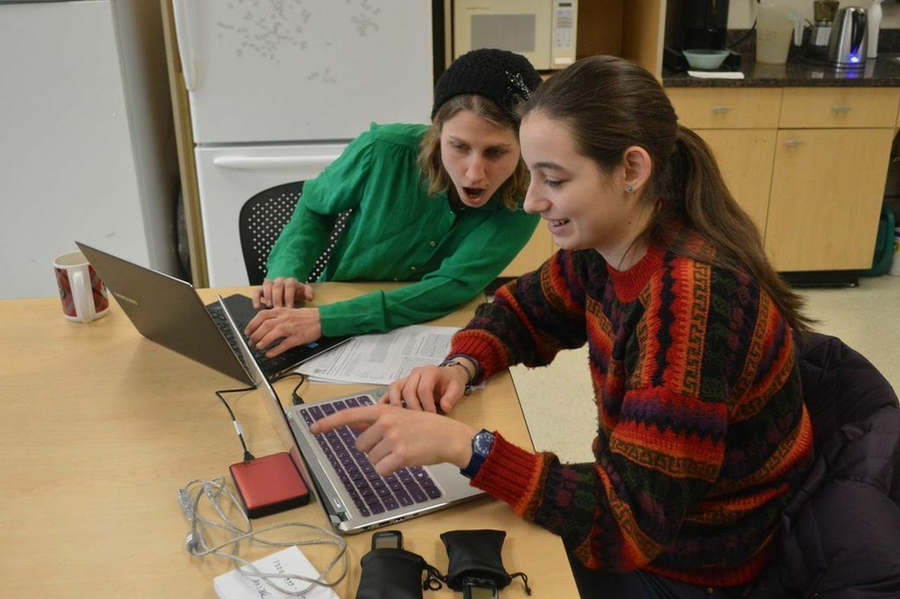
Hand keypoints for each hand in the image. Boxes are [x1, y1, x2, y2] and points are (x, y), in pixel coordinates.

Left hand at [244, 306, 321, 357]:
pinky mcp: (298, 337)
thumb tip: (264, 324)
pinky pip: (284, 344)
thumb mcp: (290, 312)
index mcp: (282, 311)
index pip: (262, 315)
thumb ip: (278, 316)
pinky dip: (275, 350)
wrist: (323, 319)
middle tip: (251, 342)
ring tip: (258, 347)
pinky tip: (270, 354)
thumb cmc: (307, 317)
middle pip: (265, 325)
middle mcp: (285, 318)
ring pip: (273, 333)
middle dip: (255, 334)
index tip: (247, 331)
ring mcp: (292, 327)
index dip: (252, 323)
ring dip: (263, 341)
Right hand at [253, 277, 313, 308]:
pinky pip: (257, 291)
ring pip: (267, 286)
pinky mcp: (262, 289)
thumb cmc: (295, 292)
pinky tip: (257, 307)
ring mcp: (270, 284)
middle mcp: (280, 281)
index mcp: (290, 281)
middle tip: (278, 308)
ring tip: (270, 307)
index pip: (290, 286)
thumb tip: (310, 297)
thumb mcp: (303, 291)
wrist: (287, 286)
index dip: (289, 296)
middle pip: (278, 286)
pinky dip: (256, 299)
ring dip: (268, 297)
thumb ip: (308, 292)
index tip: (289, 307)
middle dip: (278, 298)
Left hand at [309, 404, 475, 476]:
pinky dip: (390, 470)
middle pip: (360, 446)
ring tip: (402, 450)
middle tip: (394, 444)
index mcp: (382, 410)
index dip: (329, 423)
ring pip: (371, 460)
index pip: (349, 415)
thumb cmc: (424, 426)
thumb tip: (352, 422)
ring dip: (384, 460)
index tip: (313, 429)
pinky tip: (404, 461)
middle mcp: (385, 422)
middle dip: (374, 449)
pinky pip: (381, 470)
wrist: (448, 436)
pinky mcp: (400, 455)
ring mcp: (393, 439)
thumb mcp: (399, 414)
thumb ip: (375, 419)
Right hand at [385, 364, 468, 413]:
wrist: (448, 376)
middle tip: (418, 421)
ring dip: (396, 403)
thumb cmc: (451, 383)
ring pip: (395, 388)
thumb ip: (451, 397)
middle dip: (412, 407)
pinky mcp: (401, 385)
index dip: (426, 404)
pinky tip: (384, 412)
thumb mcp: (457, 388)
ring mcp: (407, 378)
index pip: (424, 388)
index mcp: (430, 371)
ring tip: (399, 418)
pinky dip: (386, 400)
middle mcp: (416, 372)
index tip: (431, 416)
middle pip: (408, 389)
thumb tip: (445, 408)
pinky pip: (390, 391)